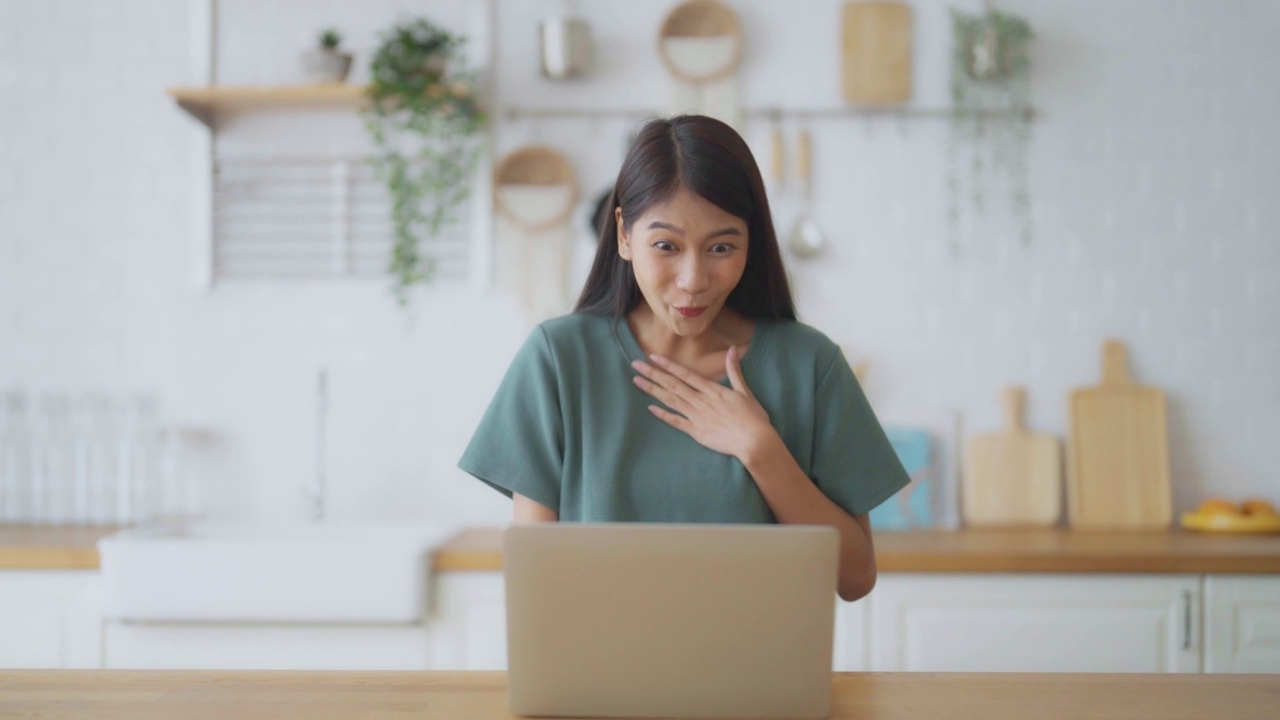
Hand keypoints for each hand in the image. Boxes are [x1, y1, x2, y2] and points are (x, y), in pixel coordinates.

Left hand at [631, 346, 774, 460]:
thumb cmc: (752, 417)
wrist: (753, 441)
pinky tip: (651, 408)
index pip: (685, 374)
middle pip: (672, 384)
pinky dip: (663, 415)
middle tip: (635, 365)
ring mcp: (696, 416)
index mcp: (712, 390)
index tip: (653, 357)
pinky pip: (676, 422)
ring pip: (670, 400)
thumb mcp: (744, 391)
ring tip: (637, 381)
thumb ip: (735, 370)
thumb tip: (733, 349)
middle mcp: (700, 401)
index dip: (668, 365)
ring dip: (653, 390)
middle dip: (653, 374)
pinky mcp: (696, 432)